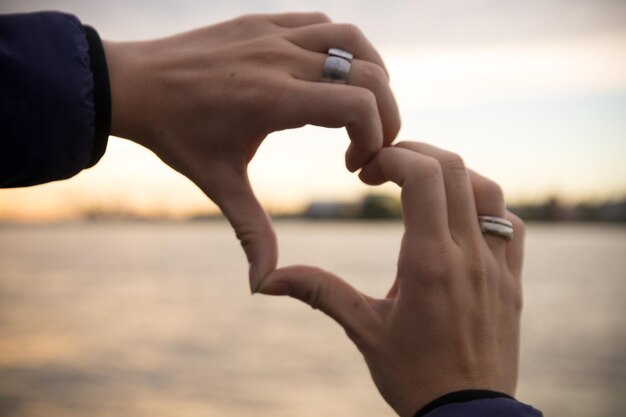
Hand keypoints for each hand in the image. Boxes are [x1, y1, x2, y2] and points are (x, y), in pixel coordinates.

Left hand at [102, 13, 400, 288]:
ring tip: (364, 105)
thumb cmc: (175, 136)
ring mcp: (271, 32)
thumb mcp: (219, 185)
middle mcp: (278, 58)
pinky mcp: (262, 19)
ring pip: (351, 39)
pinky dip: (341, 48)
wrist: (132, 84)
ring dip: (372, 72)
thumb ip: (251, 233)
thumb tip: (262, 285)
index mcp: (273, 99)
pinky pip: (320, 23)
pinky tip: (330, 78)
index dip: (376, 138)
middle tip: (372, 144)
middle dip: (385, 113)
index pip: (359, 105)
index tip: (356, 165)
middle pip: (368, 73)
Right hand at [258, 142, 524, 415]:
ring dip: (452, 174)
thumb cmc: (413, 376)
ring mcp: (497, 266)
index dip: (392, 157)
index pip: (422, 175)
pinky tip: (460, 218)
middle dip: (414, 154)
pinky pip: (510, 224)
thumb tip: (265, 280)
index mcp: (428, 262)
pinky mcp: (512, 280)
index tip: (367, 171)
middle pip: (453, 169)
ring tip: (420, 185)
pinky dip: (484, 205)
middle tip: (386, 168)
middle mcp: (468, 255)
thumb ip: (318, 292)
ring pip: (487, 190)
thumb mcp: (363, 329)